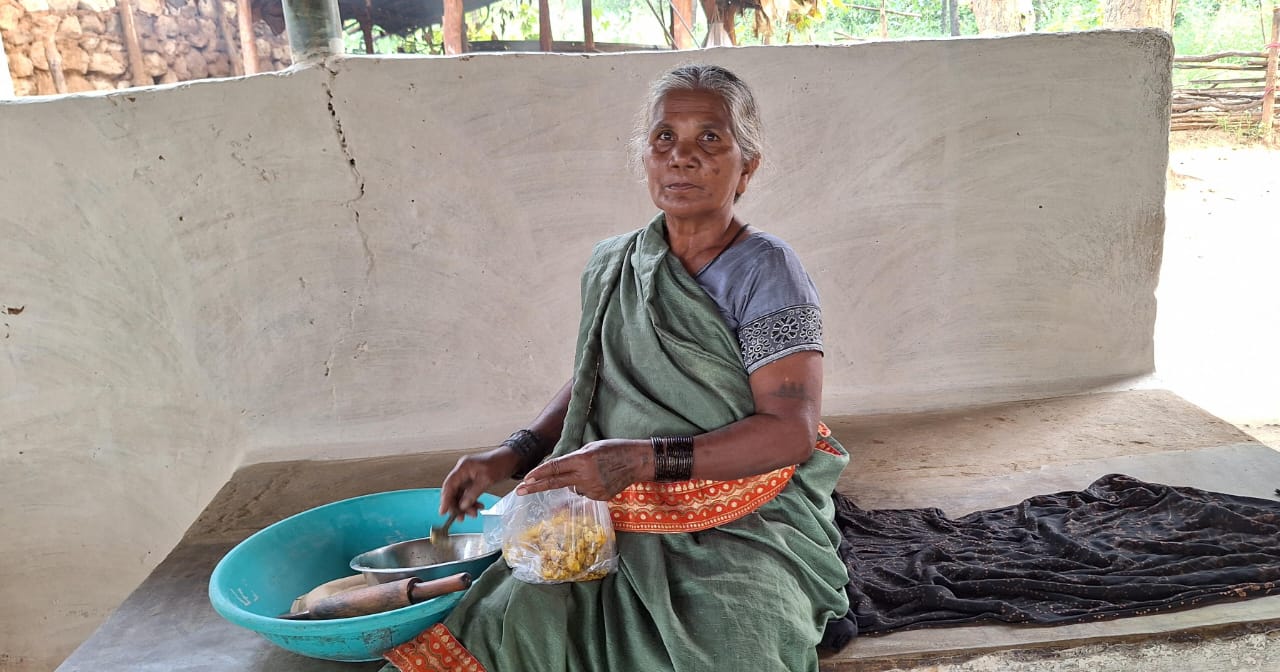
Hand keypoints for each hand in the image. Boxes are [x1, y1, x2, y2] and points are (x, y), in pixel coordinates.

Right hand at [439, 446, 519, 517]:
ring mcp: (468, 476)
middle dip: (457, 505)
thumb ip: (473, 493)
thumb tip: (462, 505)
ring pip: (461, 494)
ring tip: (474, 514)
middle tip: (462, 517)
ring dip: (466, 505)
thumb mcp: (486, 480)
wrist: (512, 458)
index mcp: (463, 467)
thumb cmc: (501, 463)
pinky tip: (479, 507)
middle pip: (453, 491)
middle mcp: (463, 471)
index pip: (449, 485)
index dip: (445, 499)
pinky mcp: (474, 480)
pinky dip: (472, 501)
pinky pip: (468, 493)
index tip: (443, 512)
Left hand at [516, 439, 653, 499]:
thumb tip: (559, 470)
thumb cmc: (614, 449)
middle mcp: (585, 476)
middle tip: (519, 491)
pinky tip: (602, 479)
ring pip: (573, 488)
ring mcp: (593, 489)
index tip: (525, 479)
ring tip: (595, 471)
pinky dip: (589, 486)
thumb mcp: (591, 447)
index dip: (538, 473)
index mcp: (582, 459)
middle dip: (535, 487)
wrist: (638, 461)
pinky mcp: (600, 497)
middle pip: (555, 482)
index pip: (554, 467)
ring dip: (576, 481)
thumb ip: (573, 459)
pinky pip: (586, 493)